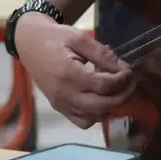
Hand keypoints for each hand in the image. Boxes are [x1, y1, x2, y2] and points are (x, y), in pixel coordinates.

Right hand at [15, 12, 135, 128]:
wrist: (29, 43)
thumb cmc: (55, 37)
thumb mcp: (79, 37)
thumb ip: (101, 53)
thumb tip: (122, 67)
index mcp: (68, 74)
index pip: (104, 85)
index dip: (122, 80)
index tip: (130, 71)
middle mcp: (64, 94)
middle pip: (102, 105)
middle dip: (122, 96)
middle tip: (131, 83)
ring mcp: (61, 104)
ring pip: (93, 117)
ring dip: (110, 106)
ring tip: (116, 89)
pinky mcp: (59, 108)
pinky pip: (82, 121)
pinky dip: (96, 114)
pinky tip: (101, 99)